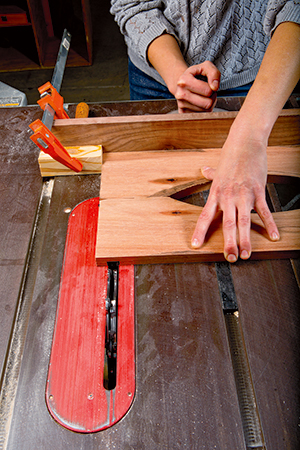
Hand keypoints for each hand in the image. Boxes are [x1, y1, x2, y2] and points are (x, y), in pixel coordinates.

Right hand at [175, 61, 220, 112]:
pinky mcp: (183, 113)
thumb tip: (215, 87)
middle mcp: (180, 94)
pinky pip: (201, 115)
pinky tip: (200, 102)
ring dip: (209, 103)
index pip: (208, 91)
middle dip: (212, 97)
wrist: (182, 83)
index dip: (212, 87)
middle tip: (208, 91)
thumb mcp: (206, 67)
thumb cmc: (196, 75)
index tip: (208, 84)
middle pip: (207, 103)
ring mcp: (181, 105)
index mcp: (184, 81)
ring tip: (204, 96)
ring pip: (205, 110)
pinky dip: (204, 109)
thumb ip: (214, 73)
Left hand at [191, 133, 279, 261]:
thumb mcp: (218, 167)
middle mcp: (227, 197)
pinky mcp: (258, 191)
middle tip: (229, 259)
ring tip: (247, 255)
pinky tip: (273, 237)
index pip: (205, 216)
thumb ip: (211, 174)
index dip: (200, 232)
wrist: (245, 142)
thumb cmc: (231, 155)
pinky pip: (264, 211)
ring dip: (246, 240)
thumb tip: (203, 170)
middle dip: (228, 243)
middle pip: (226, 224)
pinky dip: (269, 224)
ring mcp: (243, 195)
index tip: (195, 246)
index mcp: (215, 193)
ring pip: (244, 222)